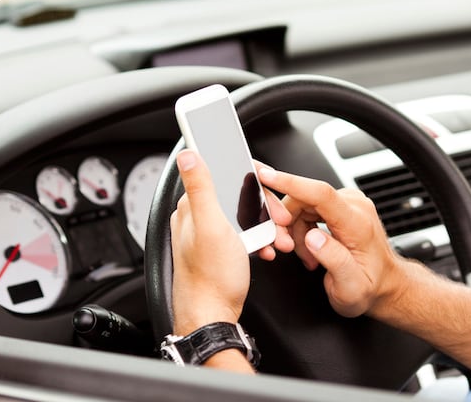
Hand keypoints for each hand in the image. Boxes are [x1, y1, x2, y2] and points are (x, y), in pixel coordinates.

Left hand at [169, 151, 291, 334]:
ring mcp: (209, 235)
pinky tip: (268, 250)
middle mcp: (198, 218)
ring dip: (267, 226)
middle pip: (239, 197)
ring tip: (280, 239)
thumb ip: (201, 187)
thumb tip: (188, 153)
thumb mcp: (210, 226)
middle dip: (265, 208)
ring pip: (245, 217)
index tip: (271, 190)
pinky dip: (260, 240)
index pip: (225, 176)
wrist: (212, 316)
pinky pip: (245, 236)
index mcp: (193, 207)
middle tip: (282, 221)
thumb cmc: (210, 278)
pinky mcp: (220, 250)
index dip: (252, 180)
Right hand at [257, 167, 404, 317]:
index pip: (320, 193)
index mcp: (357, 223)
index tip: (266, 176)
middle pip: (303, 199)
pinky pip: (308, 208)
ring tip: (307, 257)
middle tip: (287, 249)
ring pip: (302, 204)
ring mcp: (347, 203)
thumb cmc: (369, 287)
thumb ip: (334, 260)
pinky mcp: (340, 206)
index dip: (290, 182)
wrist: (384, 283)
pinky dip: (301, 228)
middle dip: (285, 223)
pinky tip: (310, 249)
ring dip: (294, 230)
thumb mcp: (351, 286)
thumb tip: (313, 238)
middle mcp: (354, 206)